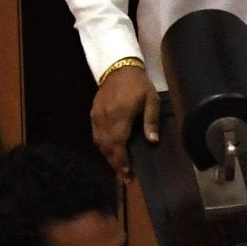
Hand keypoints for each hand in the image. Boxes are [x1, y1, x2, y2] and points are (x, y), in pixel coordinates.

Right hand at [92, 63, 159, 177]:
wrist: (118, 67)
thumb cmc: (138, 85)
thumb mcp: (151, 100)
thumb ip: (151, 120)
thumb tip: (152, 141)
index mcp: (120, 115)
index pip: (118, 143)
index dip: (122, 161)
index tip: (127, 174)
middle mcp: (105, 118)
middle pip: (107, 146)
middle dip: (115, 163)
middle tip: (124, 178)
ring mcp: (97, 115)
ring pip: (99, 142)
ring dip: (108, 157)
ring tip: (118, 168)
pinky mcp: (93, 113)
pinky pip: (95, 134)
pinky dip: (102, 146)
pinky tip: (110, 152)